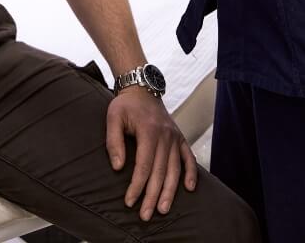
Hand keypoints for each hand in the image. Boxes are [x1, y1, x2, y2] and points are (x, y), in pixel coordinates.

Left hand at [106, 87, 197, 220]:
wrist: (142, 88)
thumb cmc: (126, 105)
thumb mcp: (113, 117)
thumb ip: (114, 141)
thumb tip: (117, 168)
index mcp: (149, 130)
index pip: (144, 165)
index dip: (137, 185)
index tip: (130, 201)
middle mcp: (165, 135)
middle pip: (160, 171)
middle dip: (152, 195)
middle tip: (145, 215)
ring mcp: (174, 136)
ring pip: (174, 169)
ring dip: (170, 191)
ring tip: (163, 209)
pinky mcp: (179, 137)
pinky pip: (188, 157)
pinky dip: (191, 173)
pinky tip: (189, 188)